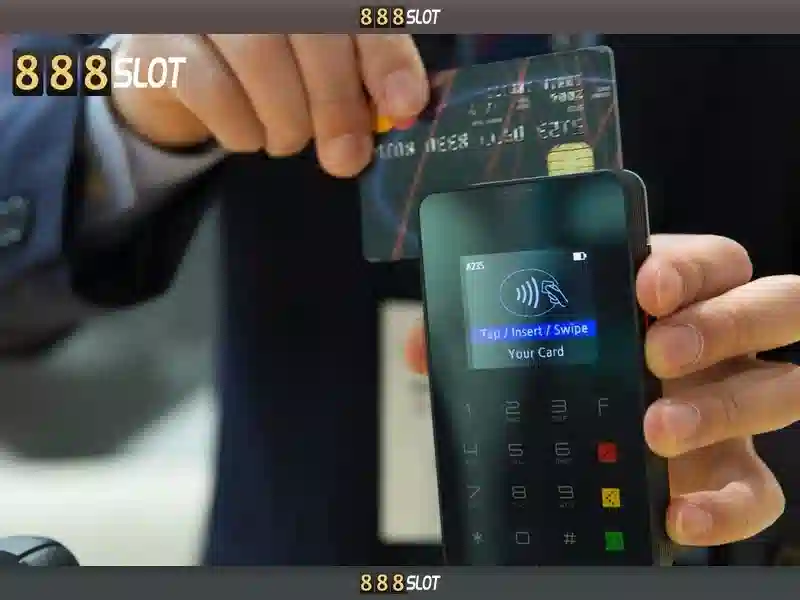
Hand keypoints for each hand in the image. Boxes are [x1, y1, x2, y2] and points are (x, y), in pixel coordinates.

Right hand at [111, 34, 427, 176]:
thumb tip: (402, 108)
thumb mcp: (321, 71)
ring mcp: (205, 8)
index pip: (358, 13)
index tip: (404, 105)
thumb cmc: (266, 69)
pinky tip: (248, 137)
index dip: (385, 57)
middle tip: (346, 155)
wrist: (179, 72)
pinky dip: (240, 128)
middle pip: (312, 33)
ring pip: (260, 58)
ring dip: (286, 120)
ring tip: (288, 140)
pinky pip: (211, 88)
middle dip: (337, 103)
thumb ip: (362, 81)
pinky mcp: (162, 40)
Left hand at [405, 234, 799, 546]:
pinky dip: (729, 507)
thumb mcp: (527, 346)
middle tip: (655, 352)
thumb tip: (421, 346)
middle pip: (772, 305)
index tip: (644, 285)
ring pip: (782, 389)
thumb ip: (479, 336)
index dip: (688, 266)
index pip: (710, 258)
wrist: (585, 451)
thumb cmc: (565, 376)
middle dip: (720, 323)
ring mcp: (732, 404)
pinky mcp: (730, 472)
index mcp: (671, 296)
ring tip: (655, 429)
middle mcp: (718, 342)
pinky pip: (762, 489)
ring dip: (724, 407)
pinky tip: (678, 514)